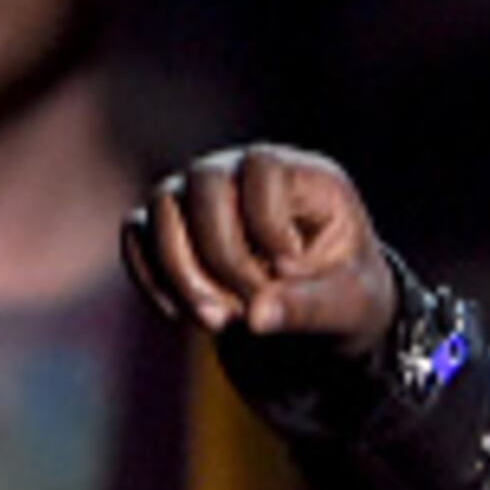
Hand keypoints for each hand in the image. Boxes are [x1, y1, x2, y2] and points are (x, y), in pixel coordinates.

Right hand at [122, 145, 396, 358]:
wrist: (320, 303)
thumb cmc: (347, 291)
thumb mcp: (352, 304)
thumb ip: (312, 307)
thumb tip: (256, 317)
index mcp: (304, 177)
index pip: (264, 167)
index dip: (268, 221)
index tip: (291, 270)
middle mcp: (244, 172)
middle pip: (205, 184)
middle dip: (224, 257)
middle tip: (249, 310)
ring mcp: (200, 194)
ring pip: (162, 208)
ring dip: (184, 273)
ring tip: (219, 322)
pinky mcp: (169, 224)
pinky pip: (137, 237)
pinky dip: (155, 280)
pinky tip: (188, 316)